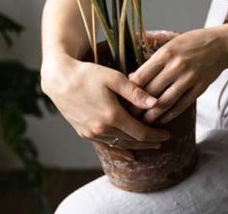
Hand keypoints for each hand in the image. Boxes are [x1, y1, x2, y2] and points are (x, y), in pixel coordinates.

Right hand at [41, 54, 170, 160]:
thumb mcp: (113, 78)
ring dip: (135, 147)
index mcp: (112, 116)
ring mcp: (91, 133)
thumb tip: (155, 103)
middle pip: (131, 142)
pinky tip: (127, 153)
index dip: (155, 135)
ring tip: (149, 145)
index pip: (140, 132)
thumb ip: (135, 92)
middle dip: (148, 143)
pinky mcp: (83, 133)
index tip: (167, 135)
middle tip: (162, 141)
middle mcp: (102, 129)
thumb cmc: (87, 74)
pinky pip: (106, 146)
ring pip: (119, 145)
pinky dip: (118, 150)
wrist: (59, 79)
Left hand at [128, 26, 227, 124]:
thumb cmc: (193, 42)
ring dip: (151, 116)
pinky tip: (161, 120)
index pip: (141, 76)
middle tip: (127, 116)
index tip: (121, 99)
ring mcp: (188, 79)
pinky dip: (169, 115)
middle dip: (137, 107)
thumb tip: (133, 78)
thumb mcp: (171, 45)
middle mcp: (176, 66)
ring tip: (142, 123)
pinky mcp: (199, 88)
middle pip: (150, 92)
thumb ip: (154, 62)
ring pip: (164, 103)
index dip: (129, 91)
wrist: (222, 44)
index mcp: (165, 54)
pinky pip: (180, 106)